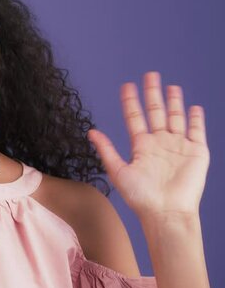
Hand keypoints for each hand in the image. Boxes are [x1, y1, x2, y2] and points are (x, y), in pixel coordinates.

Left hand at [87, 71, 209, 217]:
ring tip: (171, 86)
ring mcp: (178, 146)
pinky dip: (196, 119)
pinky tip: (194, 107)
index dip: (131, 101)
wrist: (166, 212)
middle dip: (153, 93)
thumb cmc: (141, 197)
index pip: (135, 117)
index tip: (127, 85)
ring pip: (176, 118)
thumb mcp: (119, 171)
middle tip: (150, 75)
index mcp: (141, 146)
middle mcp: (160, 143)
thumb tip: (91, 132)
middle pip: (156, 112)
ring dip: (174, 102)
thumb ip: (107, 150)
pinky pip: (197, 131)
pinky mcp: (197, 152)